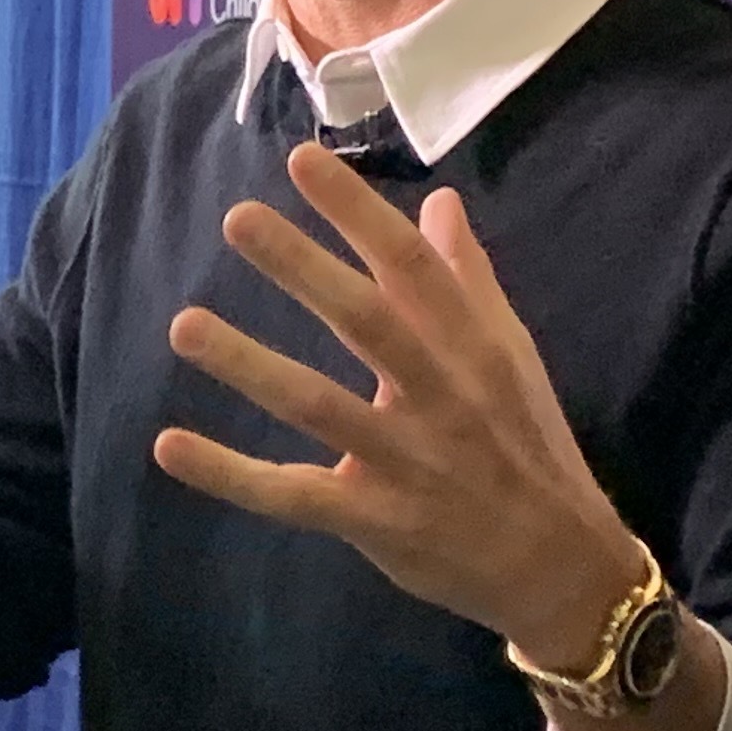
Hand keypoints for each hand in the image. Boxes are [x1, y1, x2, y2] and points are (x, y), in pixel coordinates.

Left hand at [150, 142, 648, 663]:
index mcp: (472, 350)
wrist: (561, 568)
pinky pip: (295, 495)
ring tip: (184, 325)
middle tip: (238, 219)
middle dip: (303, 269)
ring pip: (320, 407)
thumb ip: (469, 281)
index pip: (413, 268)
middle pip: (367, 323)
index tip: (302, 162)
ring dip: (250, 365)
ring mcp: (407, 462)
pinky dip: (232, 475)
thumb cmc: (527, 448)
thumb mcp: (512, 359)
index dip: (358, 212)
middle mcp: (442, 398)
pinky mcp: (376, 520)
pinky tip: (170, 445)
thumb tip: (441, 200)